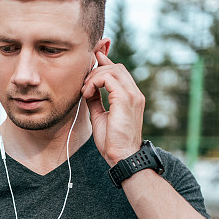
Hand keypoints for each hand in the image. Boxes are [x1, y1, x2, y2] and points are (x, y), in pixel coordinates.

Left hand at [81, 50, 144, 166]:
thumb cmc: (112, 141)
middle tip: (84, 85)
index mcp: (131, 97)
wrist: (122, 156)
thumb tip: (88, 90)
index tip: (92, 61)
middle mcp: (135, 94)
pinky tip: (87, 93)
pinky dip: (94, 82)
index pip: (120, 72)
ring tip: (85, 91)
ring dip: (94, 76)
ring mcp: (132, 95)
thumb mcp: (100, 116)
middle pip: (116, 67)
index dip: (105, 63)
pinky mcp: (125, 99)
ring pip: (112, 69)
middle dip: (97, 70)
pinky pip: (108, 78)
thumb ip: (96, 101)